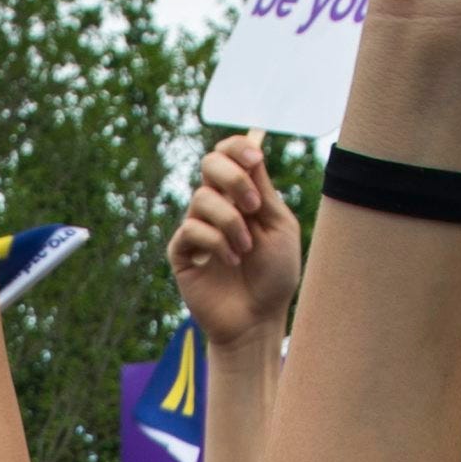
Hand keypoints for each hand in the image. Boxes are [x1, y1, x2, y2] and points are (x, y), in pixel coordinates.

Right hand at [169, 133, 301, 347]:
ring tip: (246, 249)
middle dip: (233, 179)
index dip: (237, 147)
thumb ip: (263, 187)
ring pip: (202, 199)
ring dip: (231, 222)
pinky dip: (215, 242)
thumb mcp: (278, 224)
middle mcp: (217, 205)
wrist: (258, 318)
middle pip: (210, 163)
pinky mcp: (182, 251)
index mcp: (242, 194)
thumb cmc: (275, 274)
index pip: (228, 153)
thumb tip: (253, 142)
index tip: (256, 159)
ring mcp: (197, 227)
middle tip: (253, 206)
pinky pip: (191, 229)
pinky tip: (231, 261)